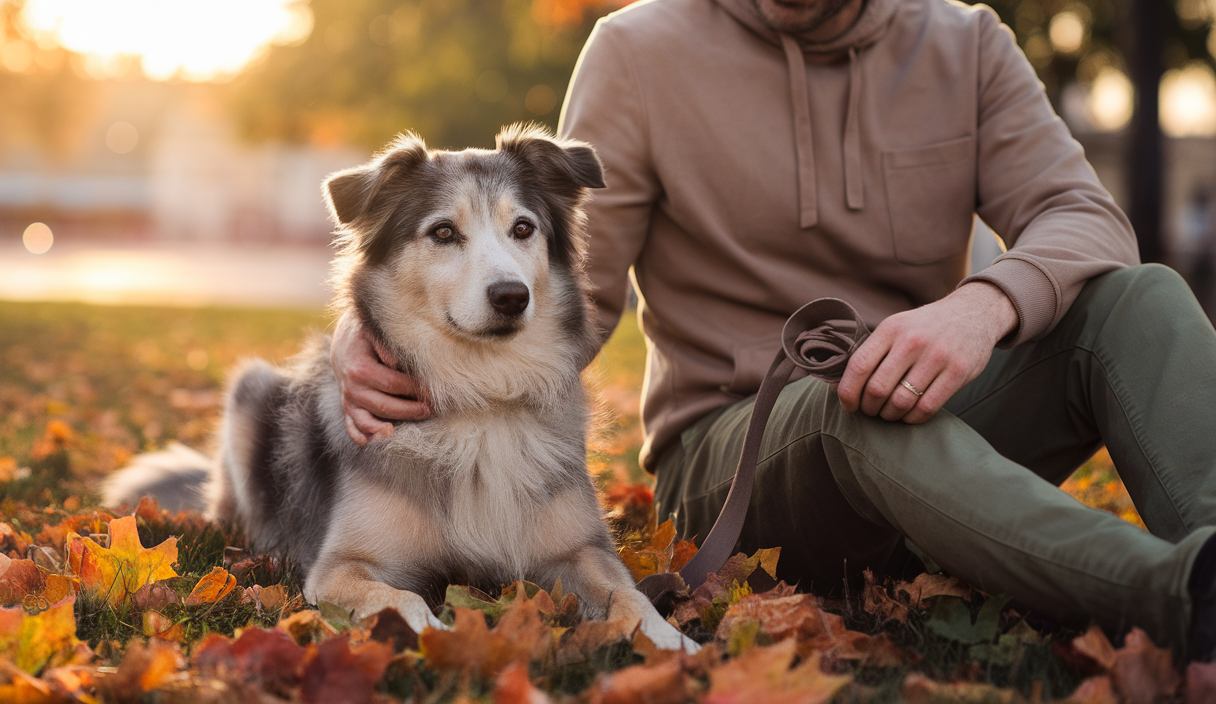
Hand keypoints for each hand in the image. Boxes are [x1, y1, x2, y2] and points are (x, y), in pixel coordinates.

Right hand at [331, 311, 431, 444]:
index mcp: (360, 369)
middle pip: (386, 407)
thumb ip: (386, 344)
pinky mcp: (348, 408)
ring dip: (390, 428)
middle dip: (412, 410)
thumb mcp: (374, 331)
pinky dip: (362, 436)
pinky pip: (352, 427)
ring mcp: (349, 400)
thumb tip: (397, 363)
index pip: (394, 384)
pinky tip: (375, 441)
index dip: (416, 389)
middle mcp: (352, 388)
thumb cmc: (367, 335)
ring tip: (408, 428)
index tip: (434, 390)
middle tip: (432, 409)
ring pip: (370, 422)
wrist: (345, 341)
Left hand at [836, 282, 1017, 423]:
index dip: (848, 392)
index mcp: (891, 329)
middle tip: (871, 411)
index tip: (849, 405)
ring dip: (890, 415)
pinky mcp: (958, 371)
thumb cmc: (925, 327)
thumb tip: (841, 384)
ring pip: (901, 402)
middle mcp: (913, 341)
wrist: (974, 313)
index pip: (859, 366)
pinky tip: (909, 415)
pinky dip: (912, 418)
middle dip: (869, 408)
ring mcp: (937, 356)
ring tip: (889, 413)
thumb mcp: (897, 326)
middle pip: (878, 389)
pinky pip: (927, 407)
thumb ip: (874, 351)